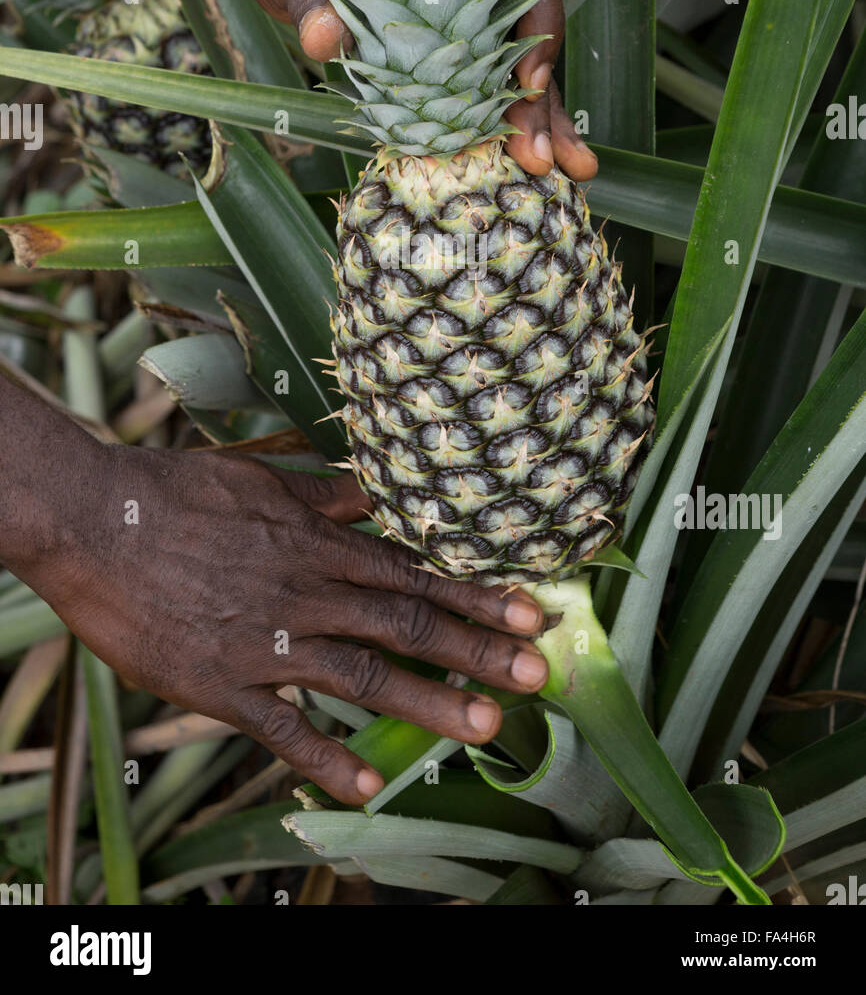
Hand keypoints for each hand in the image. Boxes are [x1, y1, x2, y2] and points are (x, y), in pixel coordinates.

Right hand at [22, 444, 547, 804]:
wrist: (93, 522)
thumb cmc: (175, 491)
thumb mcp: (260, 478)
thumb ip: (326, 493)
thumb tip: (382, 486)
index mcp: (316, 542)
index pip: (412, 570)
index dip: (475, 593)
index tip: (528, 611)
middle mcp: (305, 591)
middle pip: (405, 622)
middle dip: (476, 649)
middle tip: (536, 673)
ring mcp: (265, 641)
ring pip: (361, 674)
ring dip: (427, 701)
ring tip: (486, 726)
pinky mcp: (220, 684)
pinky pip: (282, 728)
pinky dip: (324, 759)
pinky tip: (365, 789)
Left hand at [244, 0, 596, 184]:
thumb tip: (321, 35)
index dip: (537, 25)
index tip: (527, 82)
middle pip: (532, 36)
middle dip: (545, 101)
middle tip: (547, 159)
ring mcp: (475, 20)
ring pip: (523, 71)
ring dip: (545, 123)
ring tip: (570, 174)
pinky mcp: (457, 58)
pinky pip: (493, 92)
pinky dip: (511, 129)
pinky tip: (529, 168)